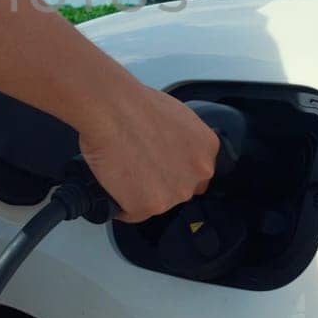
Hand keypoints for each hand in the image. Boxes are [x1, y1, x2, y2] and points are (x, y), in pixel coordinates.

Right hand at [75, 87, 218, 222]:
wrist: (111, 109)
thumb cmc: (135, 105)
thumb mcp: (176, 116)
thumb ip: (183, 141)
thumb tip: (170, 151)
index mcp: (207, 149)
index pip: (198, 175)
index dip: (175, 171)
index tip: (161, 167)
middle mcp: (197, 174)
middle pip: (179, 191)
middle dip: (160, 184)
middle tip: (138, 166)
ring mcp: (174, 192)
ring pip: (156, 203)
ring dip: (140, 194)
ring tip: (122, 170)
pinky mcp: (148, 206)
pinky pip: (131, 212)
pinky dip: (120, 202)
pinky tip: (114, 181)